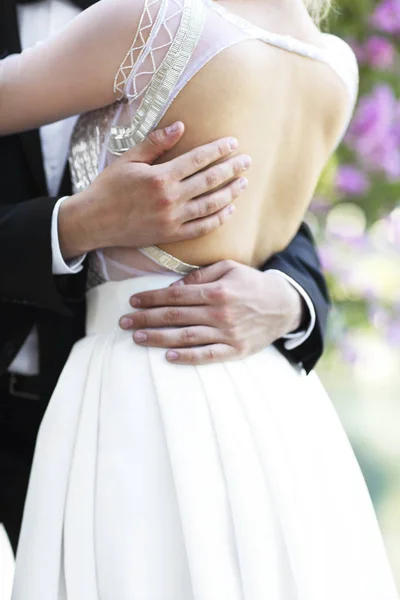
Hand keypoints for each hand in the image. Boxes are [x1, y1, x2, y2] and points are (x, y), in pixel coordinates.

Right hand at [59, 122, 249, 258]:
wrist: (93, 221)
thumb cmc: (108, 187)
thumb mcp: (128, 160)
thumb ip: (156, 143)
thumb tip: (181, 127)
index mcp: (161, 177)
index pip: (198, 160)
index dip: (218, 150)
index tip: (233, 144)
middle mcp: (170, 199)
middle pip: (210, 181)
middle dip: (232, 169)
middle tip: (247, 161)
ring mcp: (172, 219)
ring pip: (210, 205)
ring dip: (230, 193)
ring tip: (243, 183)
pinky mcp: (171, 235)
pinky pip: (201, 228)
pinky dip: (218, 219)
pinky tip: (229, 210)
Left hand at [120, 260, 304, 364]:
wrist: (283, 305)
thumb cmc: (251, 283)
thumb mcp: (230, 268)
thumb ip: (200, 276)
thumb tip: (174, 286)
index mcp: (218, 290)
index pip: (176, 295)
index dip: (152, 298)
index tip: (132, 301)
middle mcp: (221, 313)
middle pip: (175, 316)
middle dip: (146, 319)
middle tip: (124, 322)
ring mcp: (228, 334)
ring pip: (186, 337)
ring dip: (158, 338)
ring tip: (137, 338)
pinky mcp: (235, 350)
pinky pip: (208, 356)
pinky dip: (187, 357)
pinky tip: (168, 357)